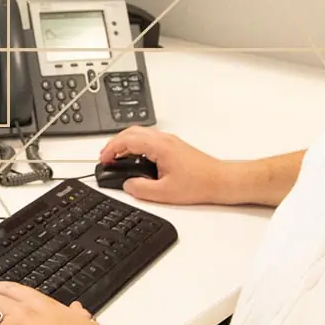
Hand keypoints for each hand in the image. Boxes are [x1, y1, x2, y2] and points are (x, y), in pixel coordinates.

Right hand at [97, 127, 232, 204]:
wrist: (221, 181)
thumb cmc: (200, 183)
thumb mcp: (165, 193)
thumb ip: (141, 189)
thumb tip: (128, 185)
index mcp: (160, 146)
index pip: (127, 140)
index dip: (111, 149)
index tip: (103, 159)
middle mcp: (165, 139)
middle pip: (132, 132)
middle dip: (115, 144)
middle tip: (106, 158)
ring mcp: (170, 141)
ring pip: (140, 134)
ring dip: (125, 144)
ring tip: (117, 159)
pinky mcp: (174, 147)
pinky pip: (149, 140)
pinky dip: (136, 146)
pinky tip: (135, 160)